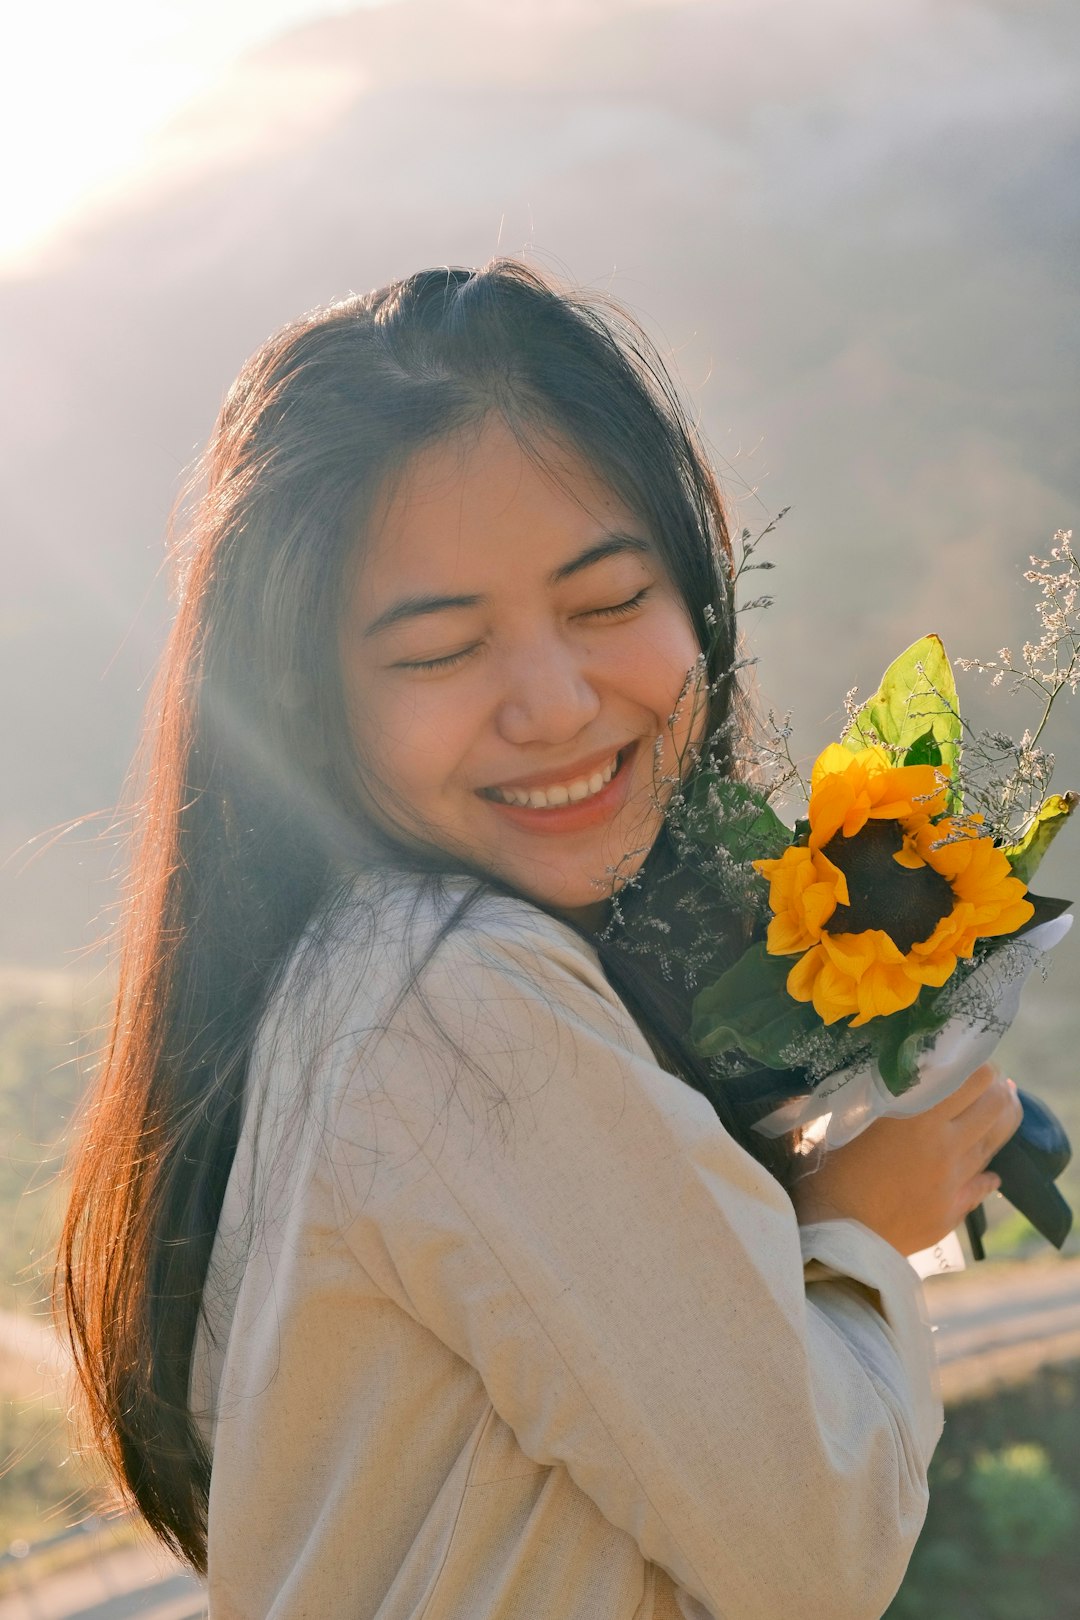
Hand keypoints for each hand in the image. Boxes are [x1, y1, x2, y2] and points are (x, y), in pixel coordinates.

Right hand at [790, 1064, 1023, 1256]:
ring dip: (1000, 1122)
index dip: (978, 1066)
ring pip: (992, 1145)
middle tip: (991, 1082)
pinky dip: (986, 1176)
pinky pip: (979, 1187)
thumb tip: (873, 1081)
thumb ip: (868, 1101)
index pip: (969, 1080)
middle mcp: (944, 1147)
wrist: (837, 1240)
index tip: (973, 1059)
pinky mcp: (950, 1212)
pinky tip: (989, 1173)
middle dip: (997, 1090)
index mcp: (917, 1119)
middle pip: (992, 1108)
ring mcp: (952, 1182)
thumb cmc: (828, 1175)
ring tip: (1004, 1108)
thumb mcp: (843, 1124)